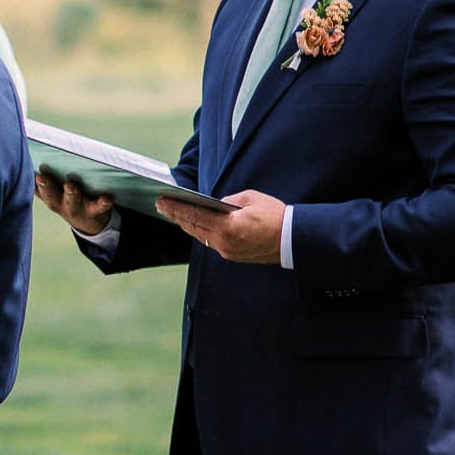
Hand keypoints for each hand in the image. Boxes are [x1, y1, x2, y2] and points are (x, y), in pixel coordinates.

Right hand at [35, 168, 116, 239]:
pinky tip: (106, 198)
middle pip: (52, 196)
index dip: (34, 183)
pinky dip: (103, 203)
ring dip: (70, 193)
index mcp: (52, 198)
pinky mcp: (97, 211)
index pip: (40, 190)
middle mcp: (63, 204)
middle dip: (46, 186)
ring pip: (73, 201)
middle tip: (41, 177)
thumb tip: (35, 162)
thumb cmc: (70, 199)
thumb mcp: (56, 194)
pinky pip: (100, 207)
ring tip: (69, 185)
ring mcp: (79, 208)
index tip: (31, 174)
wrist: (88, 222)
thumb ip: (46, 182)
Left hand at [155, 187, 285, 263]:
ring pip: (200, 236)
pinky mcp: (233, 256)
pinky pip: (211, 242)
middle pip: (193, 227)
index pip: (194, 215)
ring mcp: (227, 252)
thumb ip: (228, 201)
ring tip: (174, 214)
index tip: (162, 200)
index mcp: (227, 227)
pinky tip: (194, 225)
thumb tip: (216, 205)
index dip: (176, 207)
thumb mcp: (250, 199)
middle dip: (176, 215)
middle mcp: (223, 243)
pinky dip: (200, 232)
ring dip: (187, 224)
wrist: (293, 240)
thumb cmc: (275, 217)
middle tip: (161, 205)